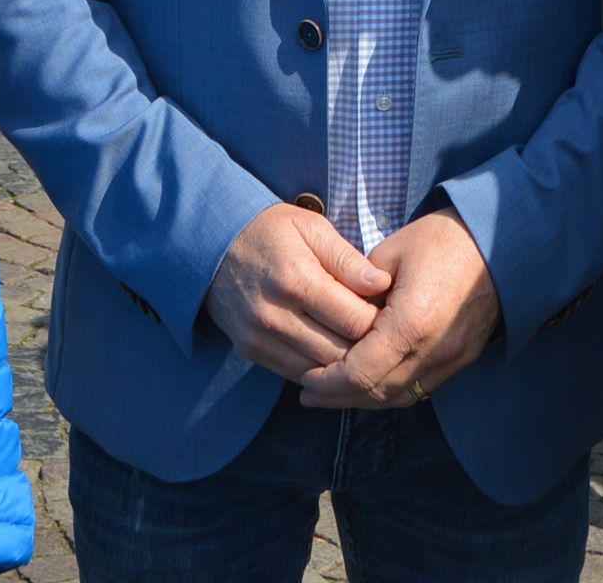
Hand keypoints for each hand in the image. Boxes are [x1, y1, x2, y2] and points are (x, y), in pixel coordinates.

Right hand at [205, 203, 391, 383]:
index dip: (382, 321)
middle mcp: (275, 314)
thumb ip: (348, 259)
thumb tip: (383, 284)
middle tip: (386, 336)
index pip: (355, 320)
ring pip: (321, 371)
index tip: (392, 313)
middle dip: (369, 348)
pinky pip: (297, 375)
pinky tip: (337, 357)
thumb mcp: (311, 228)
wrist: (210, 244)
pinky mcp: (251, 351)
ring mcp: (260, 337)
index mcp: (295, 279)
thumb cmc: (270, 231)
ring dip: (347, 365)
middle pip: (341, 352)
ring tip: (366, 349)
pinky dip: (321, 370)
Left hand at [299, 209, 499, 409]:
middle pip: (377, 393)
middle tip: (310, 393)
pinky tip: (369, 383)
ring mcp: (452, 358)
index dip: (328, 381)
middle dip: (339, 396)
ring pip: (399, 397)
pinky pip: (419, 389)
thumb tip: (334, 319)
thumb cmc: (442, 239)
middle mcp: (434, 350)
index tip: (306, 378)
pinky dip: (390, 390)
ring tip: (332, 394)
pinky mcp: (462, 358)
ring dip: (363, 399)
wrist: (500, 241)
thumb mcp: (390, 253)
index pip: (360, 372)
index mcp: (413, 322)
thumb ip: (358, 291)